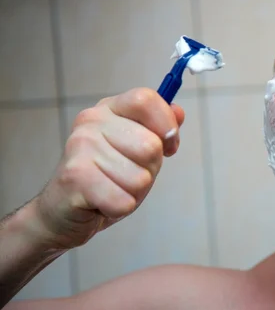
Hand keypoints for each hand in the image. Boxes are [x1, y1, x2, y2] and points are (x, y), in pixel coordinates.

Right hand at [31, 88, 184, 248]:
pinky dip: (120, 208)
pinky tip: (102, 203)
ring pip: (141, 178)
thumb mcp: (137, 149)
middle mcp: (91, 122)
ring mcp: (80, 147)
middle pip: (151, 146)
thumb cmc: (106, 176)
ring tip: (113, 187)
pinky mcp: (75, 178)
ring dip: (134, 192)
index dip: (166, 124)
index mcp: (109, 109)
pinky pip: (124, 201)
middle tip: (127, 174)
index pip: (145, 100)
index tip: (169, 146)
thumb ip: (158, 130)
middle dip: (150, 169)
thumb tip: (178, 112)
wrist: (61, 209)